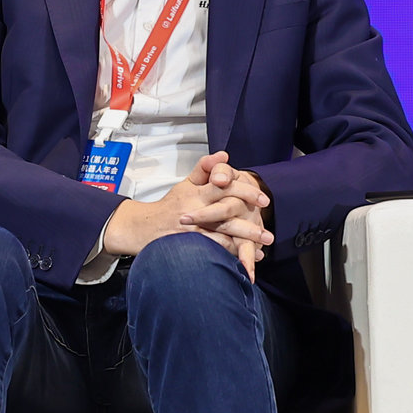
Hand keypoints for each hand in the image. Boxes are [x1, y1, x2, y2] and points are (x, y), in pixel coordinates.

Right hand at [102, 152, 271, 280]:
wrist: (144, 227)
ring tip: (264, 242)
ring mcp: (193, 230)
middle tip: (268, 227)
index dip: (245, 191)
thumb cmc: (170, 205)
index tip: (263, 199)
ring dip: (246, 239)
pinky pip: (216, 249)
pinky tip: (251, 256)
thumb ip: (205, 169)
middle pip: (226, 212)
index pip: (223, 187)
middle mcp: (195, 210)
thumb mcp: (186, 183)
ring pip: (224, 233)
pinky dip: (235, 252)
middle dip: (249, 221)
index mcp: (196, 193)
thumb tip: (224, 155)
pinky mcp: (192, 245)